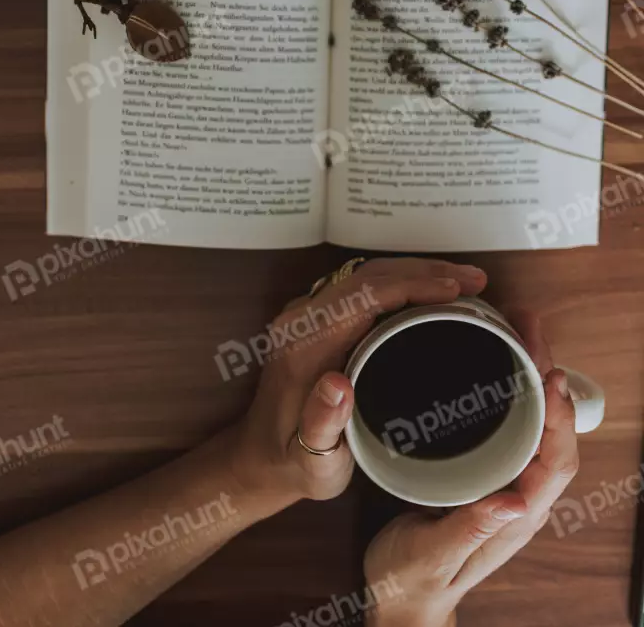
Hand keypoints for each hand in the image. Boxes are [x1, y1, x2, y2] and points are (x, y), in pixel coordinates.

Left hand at [229, 258, 487, 511]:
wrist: (260, 458)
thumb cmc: (292, 465)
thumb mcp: (311, 461)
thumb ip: (321, 424)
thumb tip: (338, 384)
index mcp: (303, 345)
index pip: (363, 296)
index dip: (412, 285)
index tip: (456, 290)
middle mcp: (302, 319)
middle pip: (369, 275)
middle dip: (425, 270)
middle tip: (476, 279)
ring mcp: (309, 314)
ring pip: (367, 275)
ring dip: (416, 271)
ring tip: (464, 281)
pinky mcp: (318, 318)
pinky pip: (364, 286)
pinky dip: (402, 282)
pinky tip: (432, 291)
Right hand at [362, 314, 577, 626]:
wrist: (401, 598)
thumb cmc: (413, 579)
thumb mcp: (432, 556)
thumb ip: (470, 530)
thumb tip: (517, 500)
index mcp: (516, 516)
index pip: (557, 461)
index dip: (559, 417)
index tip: (550, 373)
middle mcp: (520, 496)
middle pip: (553, 432)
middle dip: (548, 378)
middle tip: (530, 328)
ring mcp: (506, 482)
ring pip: (536, 424)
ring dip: (532, 377)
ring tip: (518, 332)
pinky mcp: (486, 471)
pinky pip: (513, 425)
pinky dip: (511, 389)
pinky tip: (495, 362)